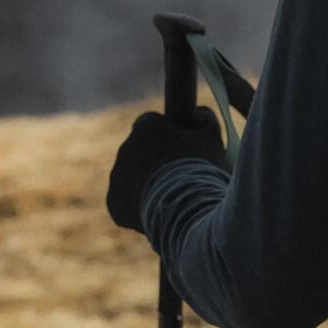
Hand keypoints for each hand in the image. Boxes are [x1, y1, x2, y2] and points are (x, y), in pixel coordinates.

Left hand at [106, 108, 227, 233]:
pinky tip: (161, 213)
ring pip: (132, 178)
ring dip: (148, 184)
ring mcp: (117, 178)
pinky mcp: (115, 205)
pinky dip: (140, 208)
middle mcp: (125, 148)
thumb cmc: (202, 171)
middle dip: (157, 161)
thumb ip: (203, 119)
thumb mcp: (211, 137)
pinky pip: (127, 203)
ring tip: (174, 200)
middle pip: (141, 152)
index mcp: (145, 127)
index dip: (168, 135)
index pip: (152, 123)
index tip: (182, 148)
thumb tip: (196, 113)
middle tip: (181, 178)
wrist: (188, 210)